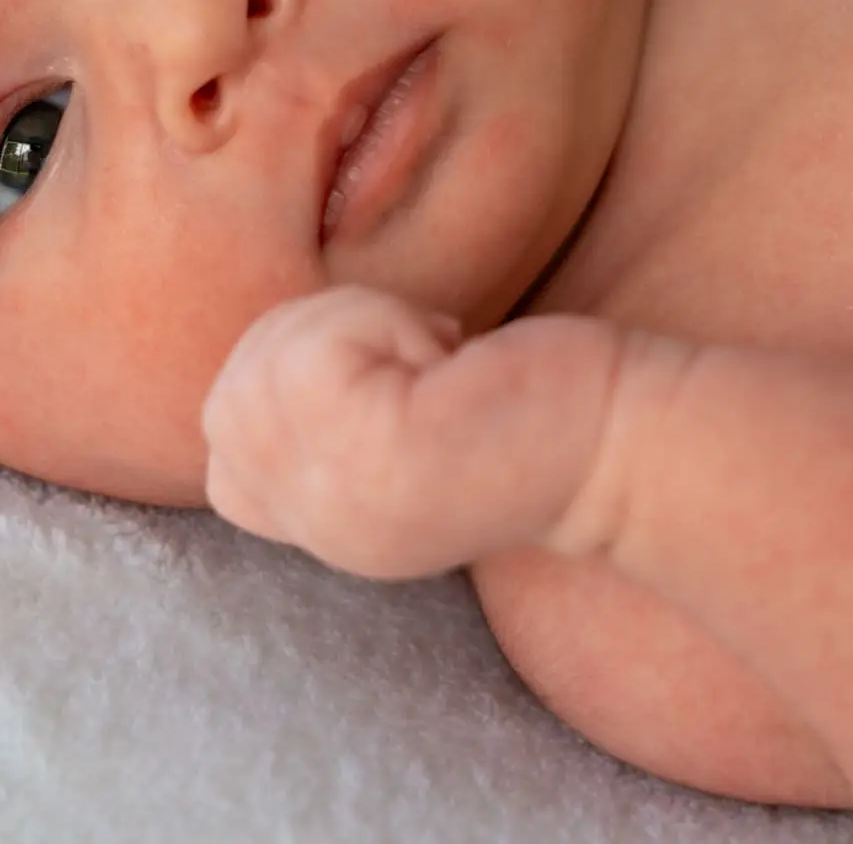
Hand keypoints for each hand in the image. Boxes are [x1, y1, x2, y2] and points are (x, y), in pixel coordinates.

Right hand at [202, 286, 621, 578]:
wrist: (629, 438)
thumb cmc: (518, 404)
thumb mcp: (394, 421)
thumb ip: (319, 410)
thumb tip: (263, 349)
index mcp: (329, 530)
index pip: (222, 457)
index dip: (282, 384)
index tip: (386, 377)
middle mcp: (328, 533)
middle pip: (230, 399)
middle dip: (311, 338)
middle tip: (416, 352)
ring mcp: (350, 504)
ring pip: (265, 366)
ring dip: (348, 322)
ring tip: (433, 354)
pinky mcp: (384, 459)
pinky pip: (313, 351)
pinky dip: (378, 319)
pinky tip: (449, 353)